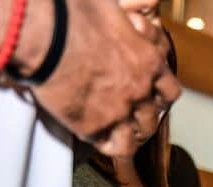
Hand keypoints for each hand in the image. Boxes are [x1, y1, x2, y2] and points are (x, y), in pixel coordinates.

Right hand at [14, 0, 181, 156]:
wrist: (43, 30)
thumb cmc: (72, 10)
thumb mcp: (110, 9)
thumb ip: (125, 22)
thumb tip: (133, 17)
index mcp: (148, 61)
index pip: (170, 91)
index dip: (160, 97)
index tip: (151, 98)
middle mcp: (141, 89)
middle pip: (153, 117)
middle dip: (144, 118)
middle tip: (131, 118)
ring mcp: (120, 111)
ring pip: (137, 136)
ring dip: (130, 136)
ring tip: (118, 134)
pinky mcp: (95, 126)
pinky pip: (113, 147)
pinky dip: (109, 145)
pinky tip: (100, 138)